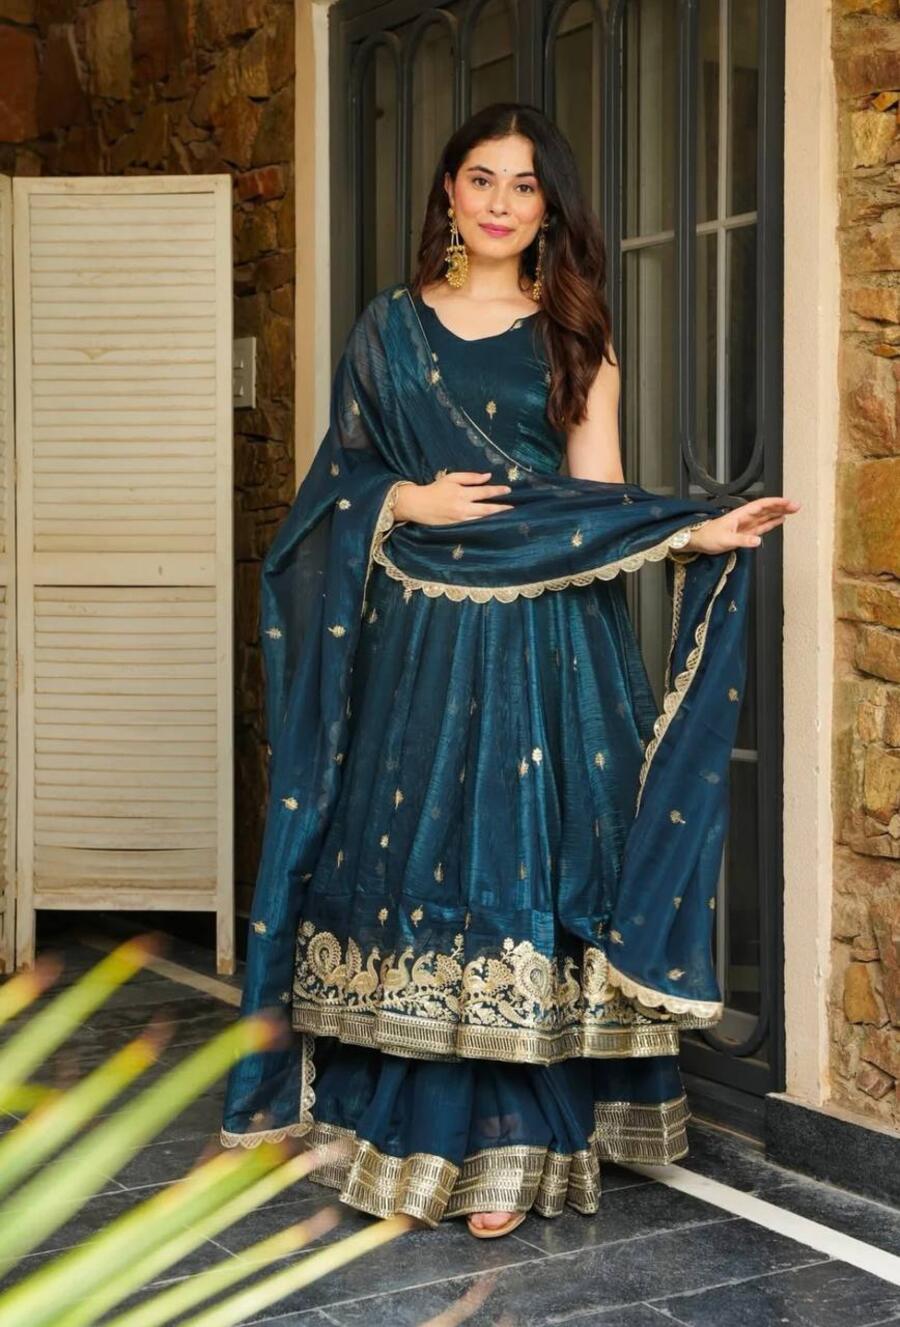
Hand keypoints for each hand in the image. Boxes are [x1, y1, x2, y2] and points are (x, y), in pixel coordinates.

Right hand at [393, 471, 513, 525]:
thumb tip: (488, 476)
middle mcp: (462, 508)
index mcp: (462, 493)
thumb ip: (470, 477)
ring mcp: (460, 520)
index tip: (509, 490)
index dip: (497, 491)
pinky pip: (474, 527)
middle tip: (514, 508)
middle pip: (487, 509)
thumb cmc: (435, 489)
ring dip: (495, 518)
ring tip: (507, 518)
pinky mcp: (456, 528)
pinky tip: (492, 525)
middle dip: (501, 508)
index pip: (484, 492)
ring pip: (482, 520)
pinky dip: (484, 525)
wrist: (418, 504)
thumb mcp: (451, 478)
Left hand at [685, 496, 800, 554]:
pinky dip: (771, 522)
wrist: (699, 541)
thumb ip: (742, 540)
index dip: (775, 503)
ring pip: (766, 516)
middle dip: (781, 506)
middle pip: (766, 509)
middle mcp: (745, 517)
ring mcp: (746, 524)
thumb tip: (757, 540)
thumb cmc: (708, 537)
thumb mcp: (725, 540)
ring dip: (779, 512)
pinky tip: (780, 520)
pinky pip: (761, 525)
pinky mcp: (745, 532)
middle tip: (796, 506)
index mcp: (741, 514)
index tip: (788, 502)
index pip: (761, 505)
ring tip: (792, 510)